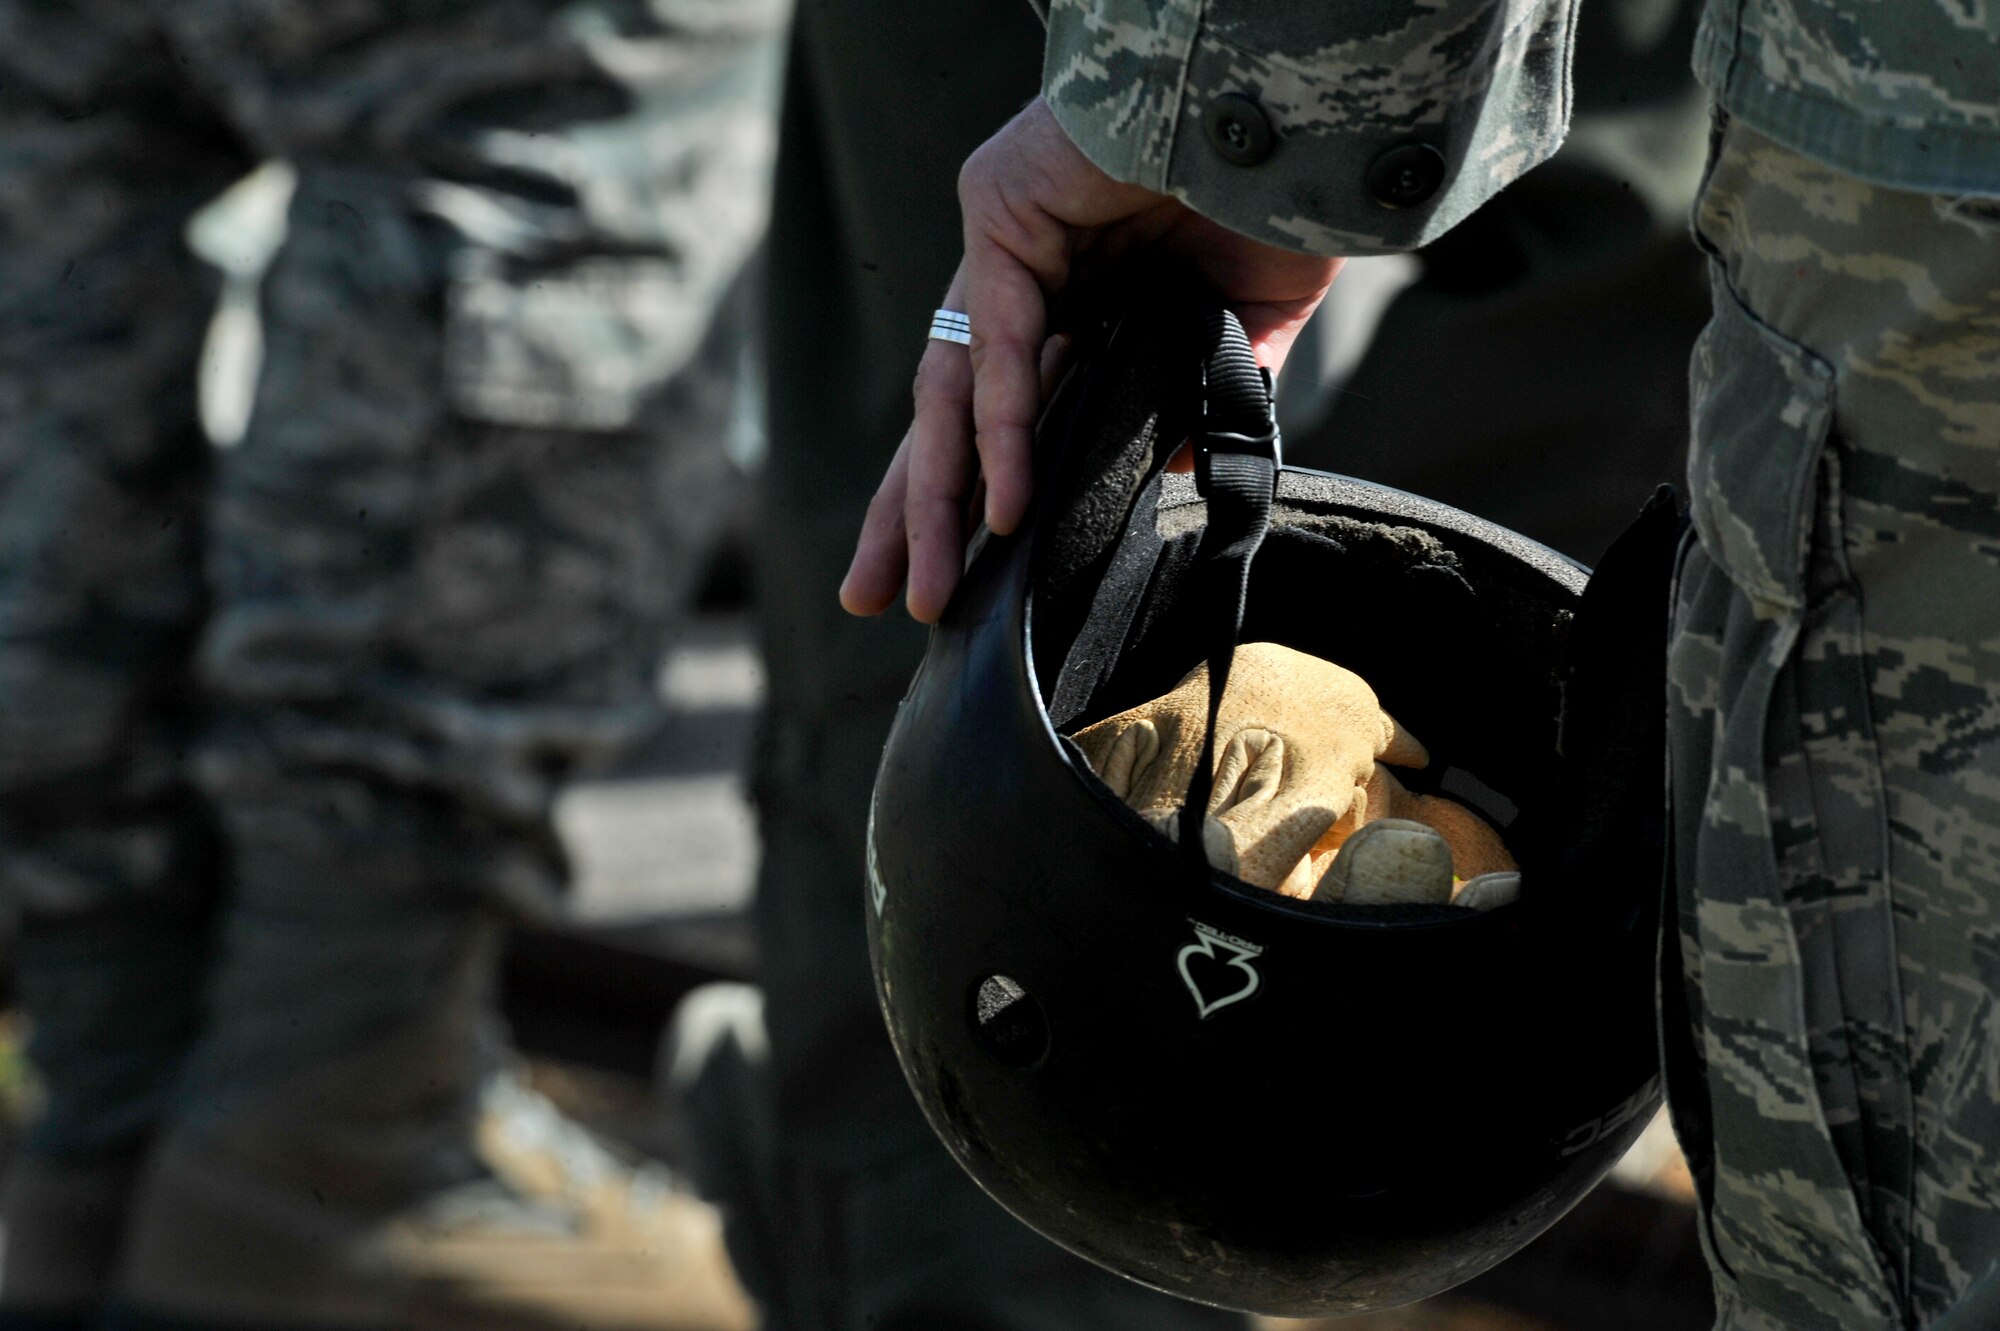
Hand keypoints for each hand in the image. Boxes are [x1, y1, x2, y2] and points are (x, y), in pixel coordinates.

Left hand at [841, 97, 1343, 621]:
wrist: (1291, 95)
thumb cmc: (1274, 187)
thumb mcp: (1249, 318)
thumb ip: (1205, 394)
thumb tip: (1175, 472)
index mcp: (1071, 305)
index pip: (997, 418)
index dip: (971, 497)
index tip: (952, 583)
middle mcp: (1021, 281)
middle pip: (943, 415)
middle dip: (909, 514)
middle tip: (871, 601)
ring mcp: (1001, 246)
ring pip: (949, 392)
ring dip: (935, 499)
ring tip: (927, 591)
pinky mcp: (1001, 213)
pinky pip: (1002, 344)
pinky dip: (1003, 429)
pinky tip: (1006, 505)